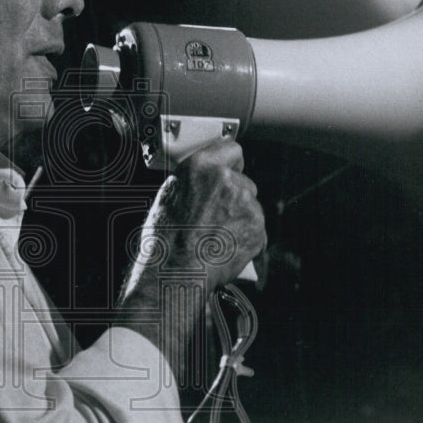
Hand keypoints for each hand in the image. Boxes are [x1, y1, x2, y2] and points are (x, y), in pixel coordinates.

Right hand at [116, 140, 266, 378]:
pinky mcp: (258, 229)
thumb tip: (201, 180)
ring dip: (240, 217)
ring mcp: (247, 205)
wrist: (175, 275)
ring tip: (216, 235)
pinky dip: (245, 237)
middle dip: (234, 196)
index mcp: (203, 167)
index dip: (229, 162)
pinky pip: (255, 229)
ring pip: (250, 206)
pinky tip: (225, 246)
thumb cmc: (164, 241)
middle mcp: (229, 181)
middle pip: (243, 181)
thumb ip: (192, 182)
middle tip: (214, 215)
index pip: (232, 148)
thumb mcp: (168, 197)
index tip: (228, 169)